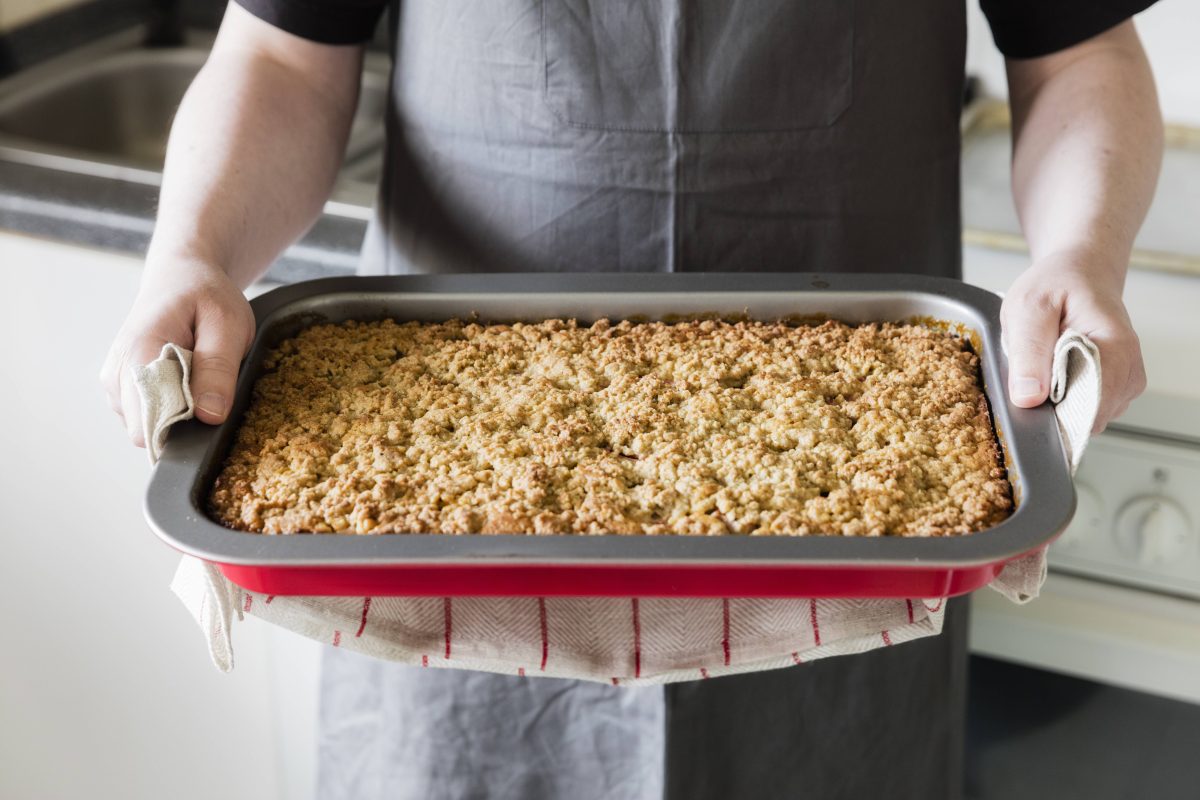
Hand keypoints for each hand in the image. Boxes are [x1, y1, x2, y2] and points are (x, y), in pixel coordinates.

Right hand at [100, 258, 254, 446]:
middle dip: (184, 419)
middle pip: (148, 430)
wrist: (182, 277)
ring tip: (196, 373)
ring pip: (150, 426)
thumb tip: (210, 415)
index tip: (209, 403)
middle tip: (208, 381)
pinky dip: (173, 405)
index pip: (147, 425)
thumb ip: (218, 369)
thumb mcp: (228, 324)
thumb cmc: (205, 295)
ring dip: (180, 410)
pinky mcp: (124, 390)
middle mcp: (117, 375)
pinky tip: (185, 378)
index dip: (184, 425)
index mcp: (137, 355)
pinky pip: (151, 416)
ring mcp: (116, 385)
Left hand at [999, 250, 1145, 432]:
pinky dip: (1064, 398)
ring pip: (1084, 417)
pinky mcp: (1114, 390)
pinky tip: (1058, 371)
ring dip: (1057, 400)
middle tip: (1037, 366)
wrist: (1080, 274)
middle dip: (1053, 404)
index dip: (1057, 409)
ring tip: (1049, 363)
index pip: (1093, 404)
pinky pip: (1084, 411)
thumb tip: (1028, 398)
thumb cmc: (1058, 285)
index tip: (1035, 392)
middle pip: (1088, 416)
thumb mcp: (1028, 307)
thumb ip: (1029, 350)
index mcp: (1116, 346)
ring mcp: (1124, 383)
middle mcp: (1128, 370)